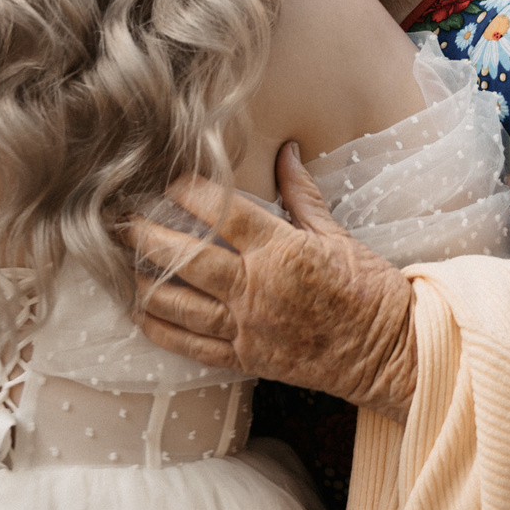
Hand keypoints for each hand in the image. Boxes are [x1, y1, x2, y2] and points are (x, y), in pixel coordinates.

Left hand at [125, 143, 416, 420]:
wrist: (390, 354)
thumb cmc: (370, 292)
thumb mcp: (339, 235)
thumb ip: (301, 195)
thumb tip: (286, 151)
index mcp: (282, 252)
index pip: (224, 215)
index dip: (190, 194)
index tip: (168, 181)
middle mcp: (257, 290)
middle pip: (186, 259)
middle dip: (146, 237)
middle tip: (119, 219)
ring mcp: (248, 328)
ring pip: (179, 305)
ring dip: (144, 282)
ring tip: (120, 263)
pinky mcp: (246, 359)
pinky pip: (192, 346)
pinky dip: (162, 330)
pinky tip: (141, 312)